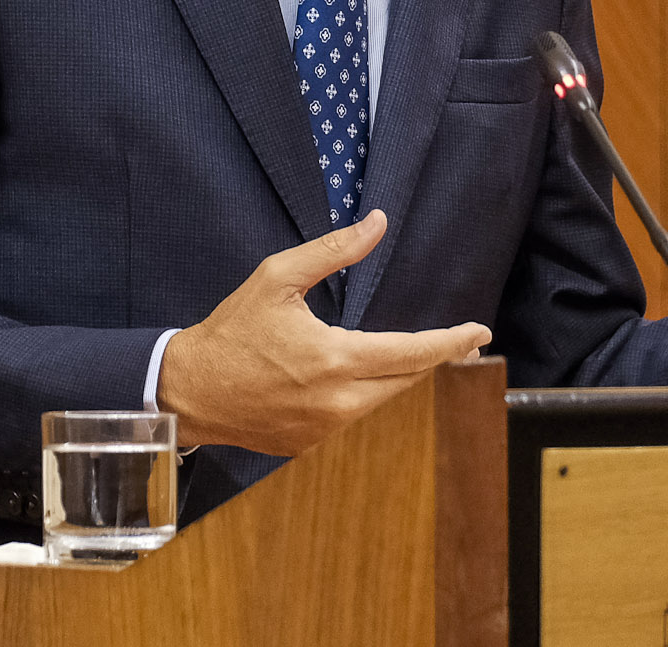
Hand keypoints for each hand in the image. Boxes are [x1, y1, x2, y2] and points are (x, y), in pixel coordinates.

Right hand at [156, 209, 490, 455]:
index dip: (451, 342)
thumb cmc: (232, 329)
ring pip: (379, 400)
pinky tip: (347, 376)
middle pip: (405, 380)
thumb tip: (378, 223)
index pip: (412, 354)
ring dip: (393, 375)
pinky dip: (359, 394)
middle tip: (460, 340)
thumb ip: (334, 250)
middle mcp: (337, 402)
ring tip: (400, 351)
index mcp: (335, 360)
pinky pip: (349, 416)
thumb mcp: (278, 276)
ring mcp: (323, 429)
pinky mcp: (308, 445)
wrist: (187, 391)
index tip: (481, 332)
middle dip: (433, 358)